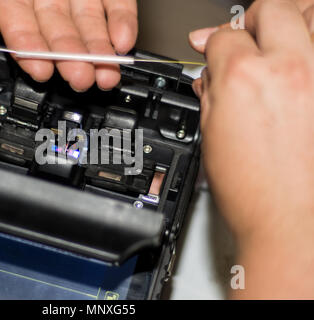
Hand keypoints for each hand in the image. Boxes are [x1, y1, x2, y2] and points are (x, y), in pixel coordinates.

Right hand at [0, 0, 137, 91]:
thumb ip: (15, 2)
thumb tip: (21, 40)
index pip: (17, 21)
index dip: (29, 48)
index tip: (41, 70)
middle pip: (58, 30)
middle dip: (70, 58)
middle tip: (80, 79)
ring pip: (89, 24)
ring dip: (99, 51)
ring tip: (107, 75)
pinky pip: (118, 2)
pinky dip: (123, 22)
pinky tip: (124, 43)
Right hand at [190, 0, 313, 297]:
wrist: (294, 222)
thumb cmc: (254, 192)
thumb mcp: (211, 135)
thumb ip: (210, 93)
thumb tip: (210, 76)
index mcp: (242, 78)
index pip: (222, 36)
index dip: (212, 45)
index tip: (213, 55)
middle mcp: (288, 68)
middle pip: (270, 10)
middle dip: (252, 22)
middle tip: (246, 40)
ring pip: (310, 18)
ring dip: (290, 25)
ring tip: (278, 47)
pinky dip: (308, 54)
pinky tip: (298, 71)